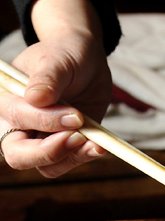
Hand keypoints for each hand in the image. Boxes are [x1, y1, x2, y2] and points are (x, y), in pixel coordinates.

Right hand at [0, 0, 112, 176]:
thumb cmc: (66, 54)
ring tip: (95, 143)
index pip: (17, 119)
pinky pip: (69, 163)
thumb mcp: (58, 60)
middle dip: (48, 152)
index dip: (46, 120)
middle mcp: (20, 124)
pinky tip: (100, 145)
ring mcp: (44, 138)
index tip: (76, 115)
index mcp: (9, 99)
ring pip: (46, 166)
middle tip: (78, 138)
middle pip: (18, 155)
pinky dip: (84, 158)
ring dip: (72, 158)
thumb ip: (47, 78)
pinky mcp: (66, 145)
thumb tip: (35, 98)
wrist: (86, 62)